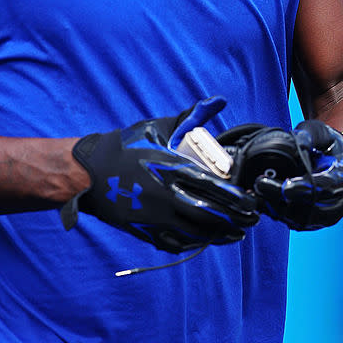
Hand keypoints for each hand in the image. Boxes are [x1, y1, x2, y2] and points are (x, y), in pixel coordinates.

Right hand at [60, 97, 259, 252]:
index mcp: (172, 168)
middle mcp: (166, 195)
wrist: (91, 172)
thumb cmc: (126, 146)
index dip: (237, 199)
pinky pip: (177, 243)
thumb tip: (218, 100)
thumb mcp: (159, 126)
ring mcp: (156, 216)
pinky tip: (206, 239)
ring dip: (220, 235)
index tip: (251, 201)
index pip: (214, 188)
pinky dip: (195, 243)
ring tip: (236, 233)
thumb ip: (191, 116)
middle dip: (235, 219)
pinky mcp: (146, 230)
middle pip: (210, 214)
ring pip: (196, 232)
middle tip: (251, 220)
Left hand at [228, 119, 342, 230]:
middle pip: (310, 207)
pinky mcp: (316, 222)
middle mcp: (340, 201)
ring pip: (302, 220)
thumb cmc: (331, 147)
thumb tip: (296, 139)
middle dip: (282, 199)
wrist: (342, 165)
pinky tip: (262, 200)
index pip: (325, 187)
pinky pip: (297, 223)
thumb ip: (310, 135)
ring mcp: (329, 215)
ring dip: (277, 208)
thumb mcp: (323, 134)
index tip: (283, 186)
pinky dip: (279, 214)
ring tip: (257, 192)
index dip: (303, 188)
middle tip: (259, 185)